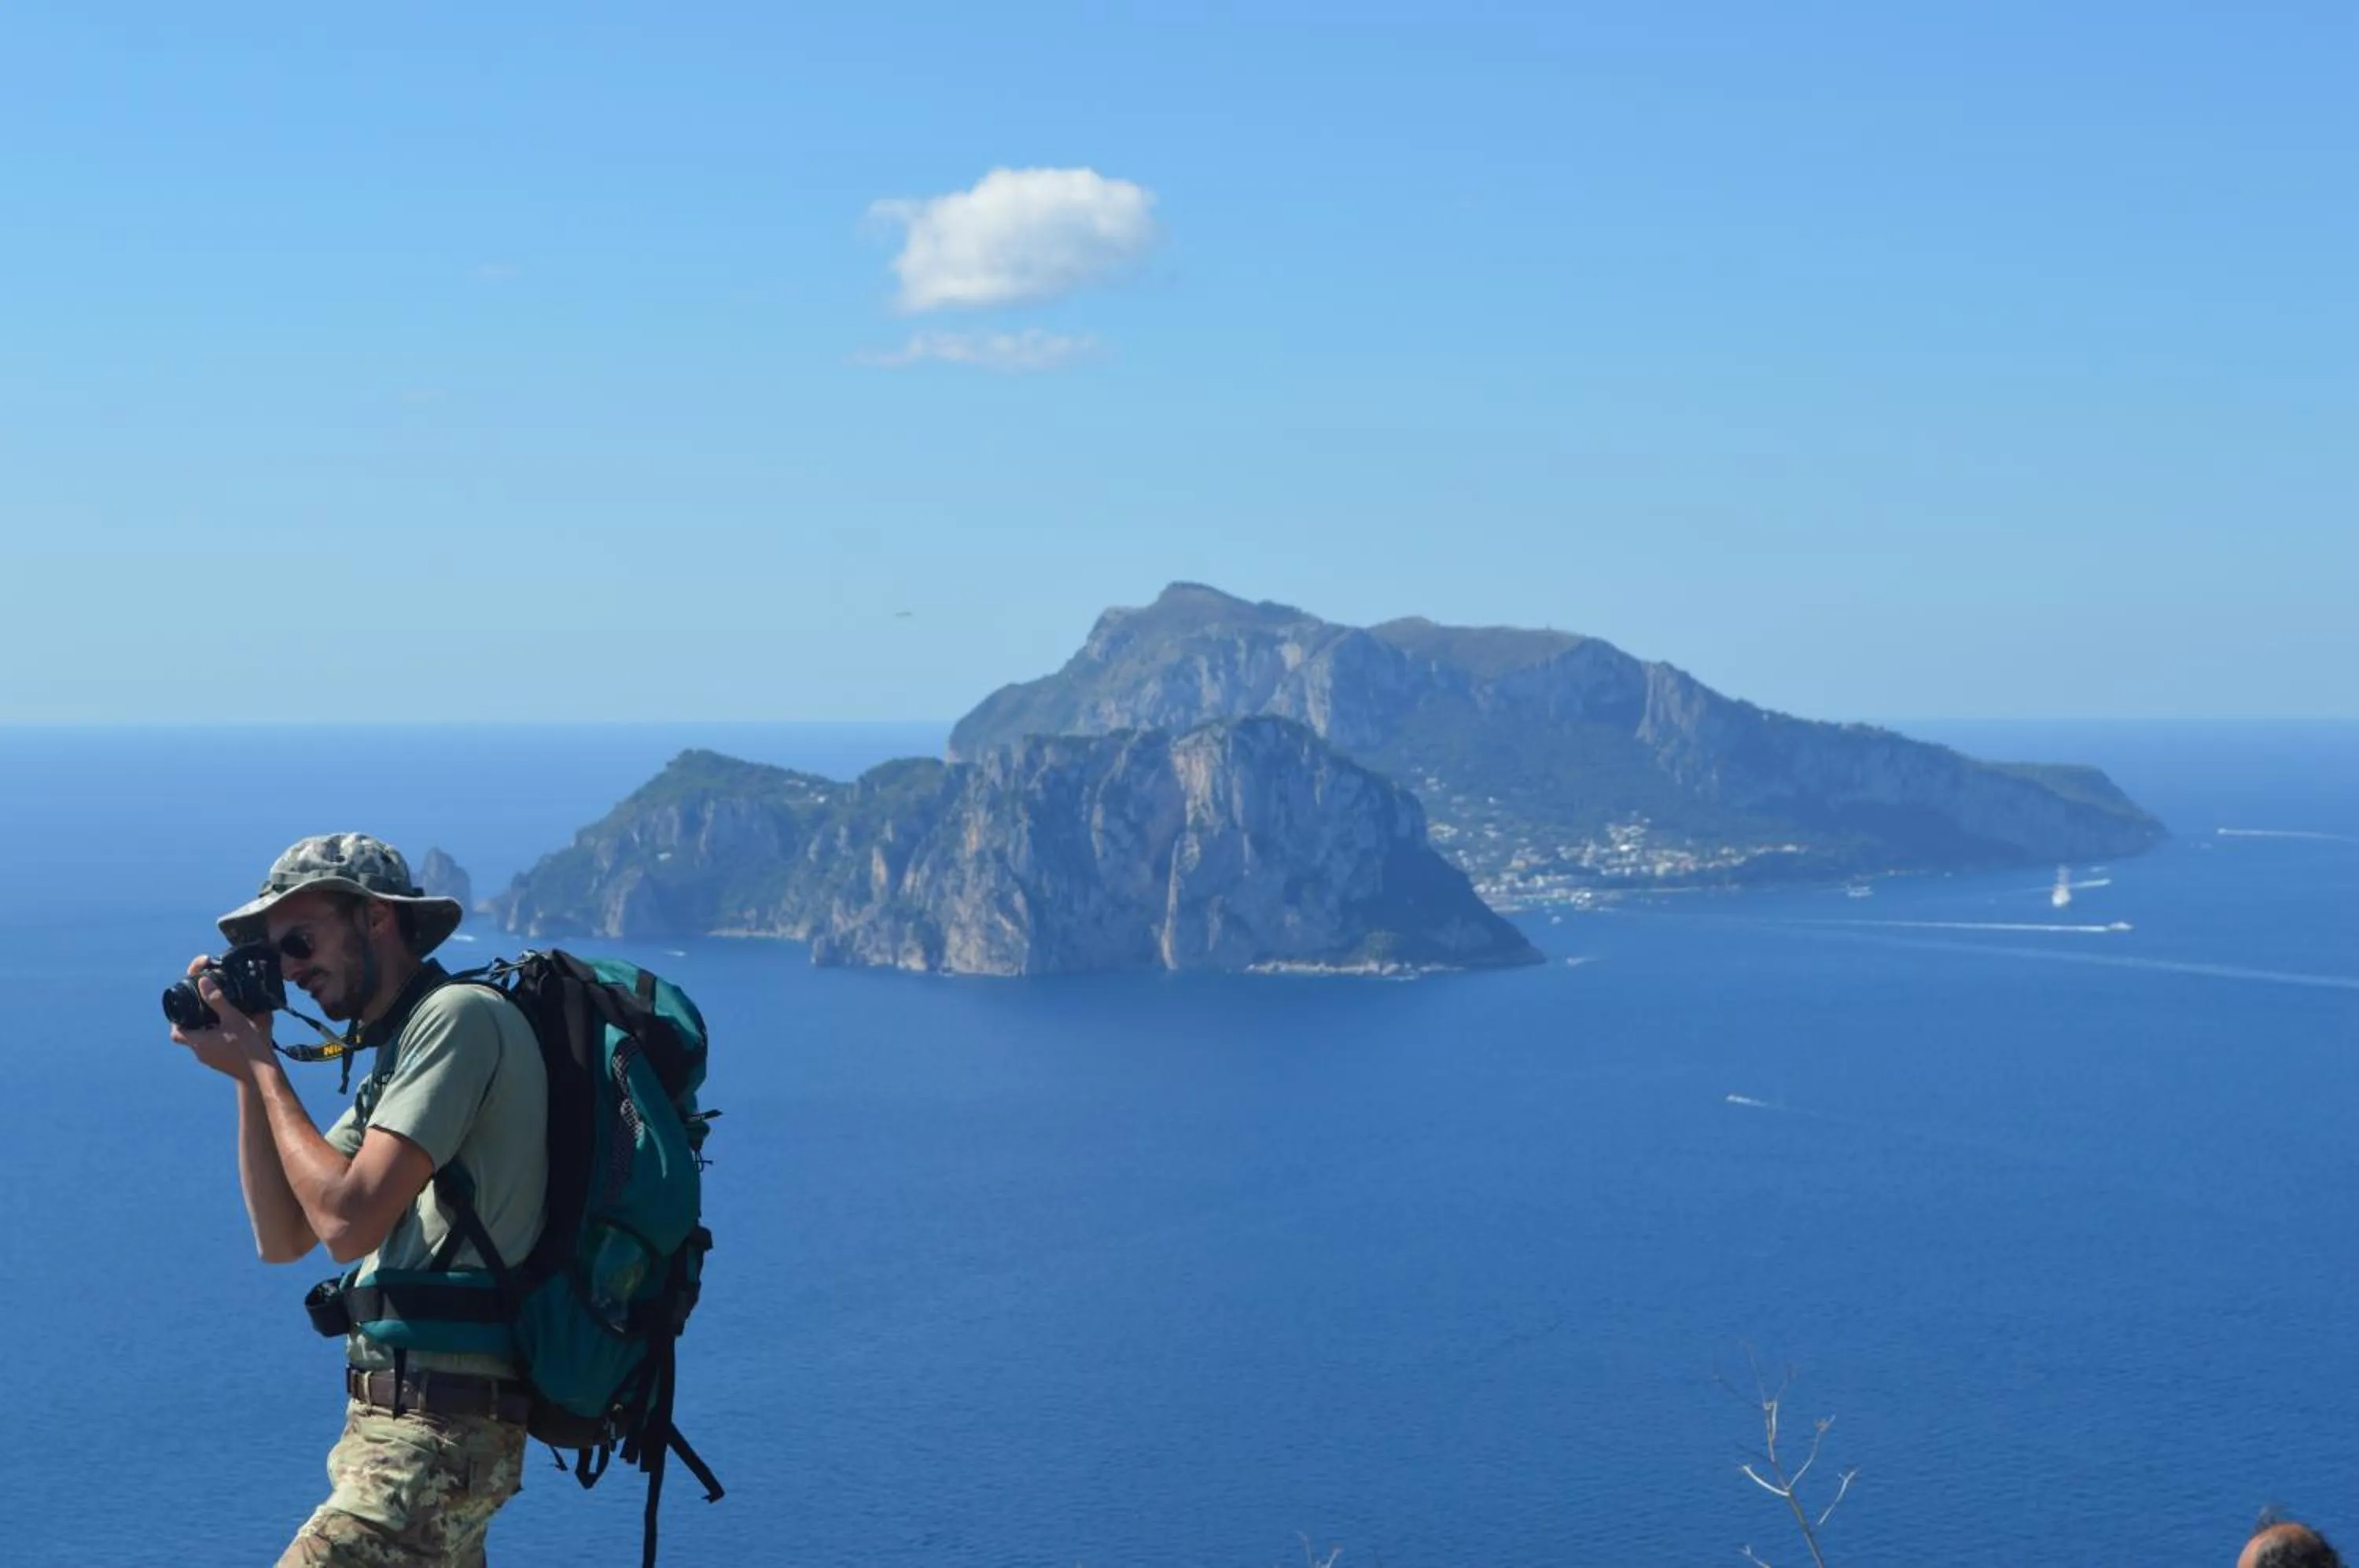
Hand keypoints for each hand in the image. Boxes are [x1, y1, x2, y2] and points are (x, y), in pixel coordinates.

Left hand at [168, 953, 275, 1079]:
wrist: (262, 1074)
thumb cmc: (248, 1047)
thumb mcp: (233, 1019)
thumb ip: (217, 1000)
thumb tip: (202, 982)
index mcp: (198, 1042)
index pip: (176, 1031)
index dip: (176, 1019)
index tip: (184, 1007)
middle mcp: (200, 1053)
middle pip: (187, 1035)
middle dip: (191, 1020)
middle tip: (201, 1006)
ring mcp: (211, 1059)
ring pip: (200, 1041)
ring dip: (205, 1028)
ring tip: (218, 1015)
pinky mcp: (221, 1062)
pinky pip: (211, 1047)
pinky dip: (215, 1036)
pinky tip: (230, 1029)